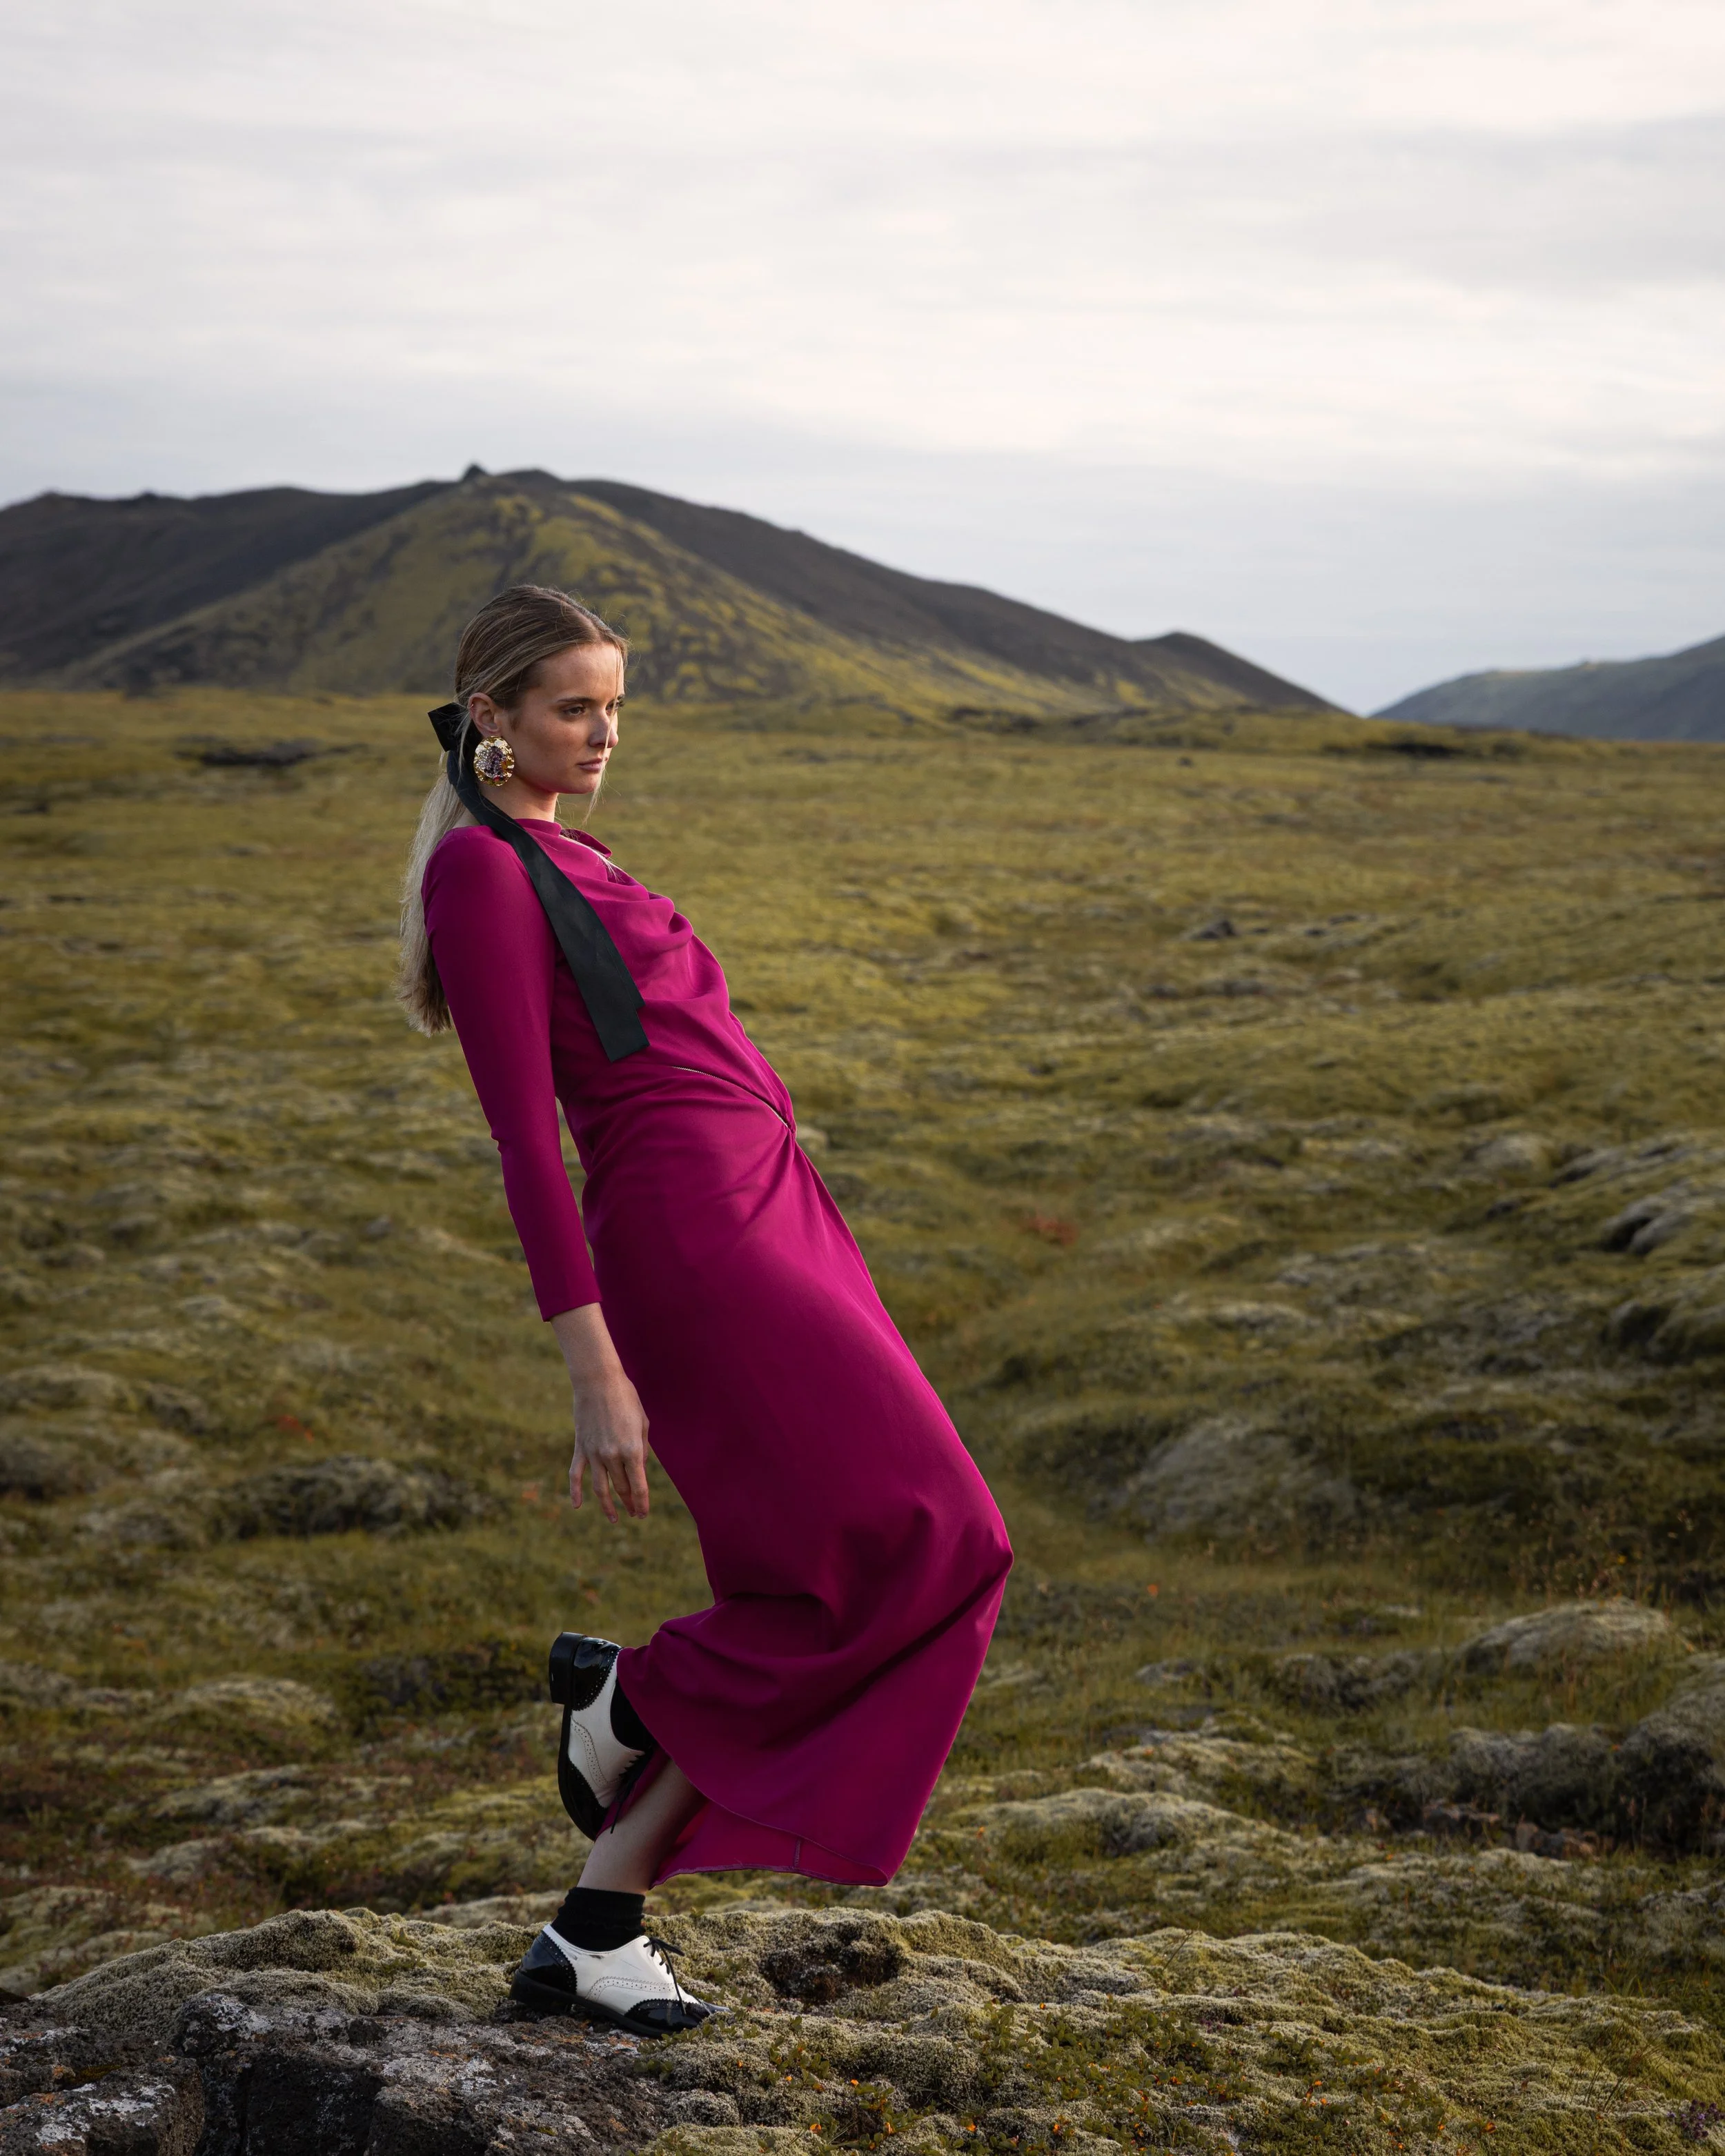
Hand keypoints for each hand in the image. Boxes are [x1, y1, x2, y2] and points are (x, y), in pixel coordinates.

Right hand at [550, 1305, 651, 1521]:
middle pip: (621, 1488)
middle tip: (634, 1513)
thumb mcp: (643, 1423)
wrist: (599, 1382)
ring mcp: (594, 1454)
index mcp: (632, 1450)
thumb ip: (641, 1448)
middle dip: (629, 1503)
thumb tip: (639, 1467)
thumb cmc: (626, 1399)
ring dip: (608, 1506)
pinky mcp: (581, 1448)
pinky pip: (576, 1475)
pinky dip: (575, 1492)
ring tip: (614, 1518)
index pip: (638, 1486)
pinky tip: (577, 1506)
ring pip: (600, 1488)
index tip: (643, 1514)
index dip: (642, 1503)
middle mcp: (612, 1456)